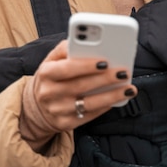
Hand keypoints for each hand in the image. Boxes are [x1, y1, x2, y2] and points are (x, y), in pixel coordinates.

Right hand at [22, 39, 136, 133]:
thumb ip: (67, 48)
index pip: (67, 68)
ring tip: (128, 88)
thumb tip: (88, 42)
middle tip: (123, 73)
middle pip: (81, 86)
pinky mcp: (65, 123)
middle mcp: (49, 93)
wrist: (38, 105)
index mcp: (46, 73)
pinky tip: (117, 99)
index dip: (86, 65)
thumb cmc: (52, 76)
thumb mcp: (52, 59)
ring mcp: (57, 110)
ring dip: (111, 96)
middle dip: (105, 79)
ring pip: (88, 104)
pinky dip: (105, 107)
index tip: (105, 61)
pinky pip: (89, 116)